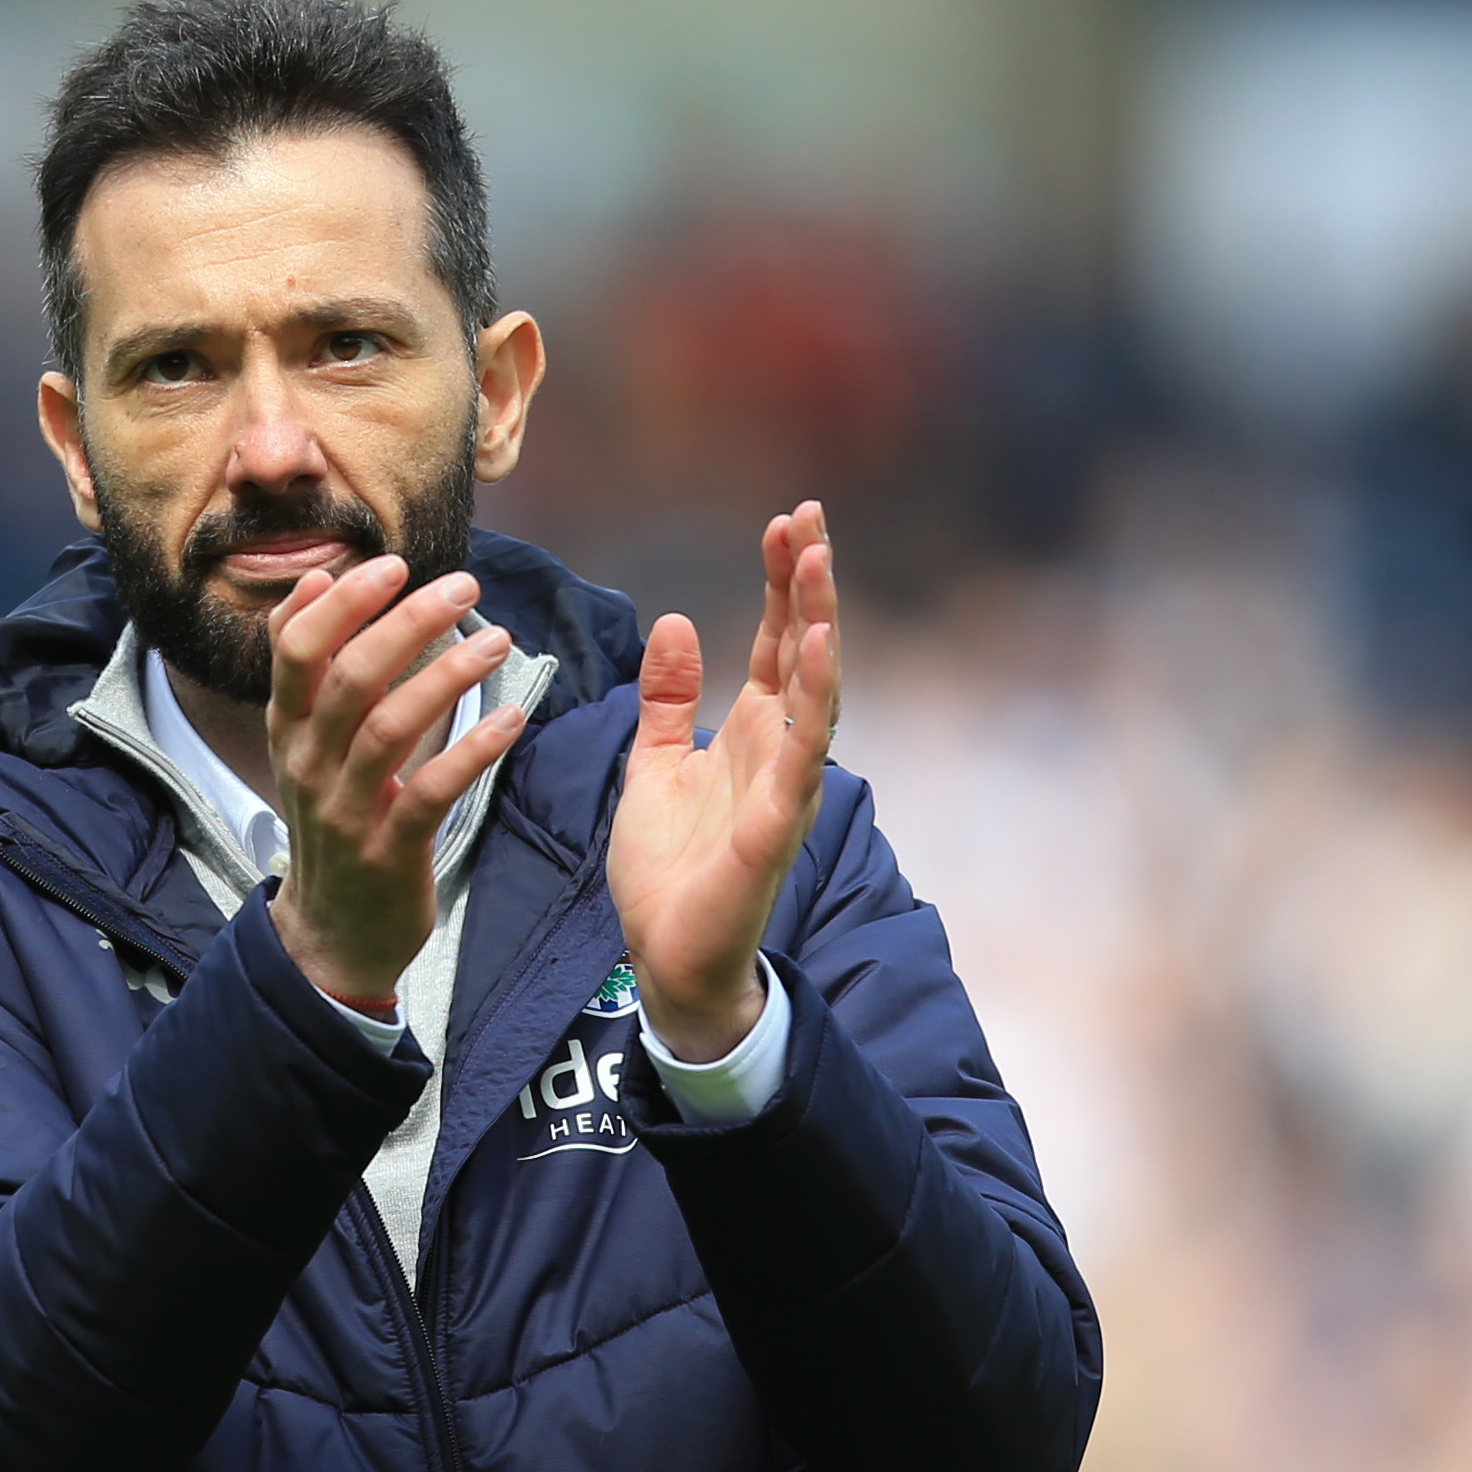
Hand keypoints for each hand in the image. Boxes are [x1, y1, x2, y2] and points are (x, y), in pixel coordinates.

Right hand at [266, 556, 528, 1000]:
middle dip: (406, 623)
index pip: (296, 648)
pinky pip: (431, 792)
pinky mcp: (389, 850)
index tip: (394, 564)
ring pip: (389, 728)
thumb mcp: (305, 741)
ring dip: (447, 676)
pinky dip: (472, 750)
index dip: (344, 601)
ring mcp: (345, 810)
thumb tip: (314, 580)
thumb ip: (310, 666)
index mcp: (288, 728)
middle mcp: (308, 763)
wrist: (331, 931)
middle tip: (463, 588)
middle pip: (348, 677)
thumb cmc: (333, 818)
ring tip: (497, 641)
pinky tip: (511, 719)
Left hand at [607, 501, 839, 1061]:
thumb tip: (674, 621)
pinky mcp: (775, 825)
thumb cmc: (669, 865)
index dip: (781, 583)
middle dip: (808, 585)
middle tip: (809, 519)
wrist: (666, 952)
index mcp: (751, 732)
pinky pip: (801, 754)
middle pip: (802, 651)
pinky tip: (816, 649)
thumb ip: (667, 698)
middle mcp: (779, 750)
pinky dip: (811, 701)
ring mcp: (784, 785)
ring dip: (818, 626)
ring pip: (815, 692)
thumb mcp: (654, 762)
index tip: (784, 523)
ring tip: (818, 562)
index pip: (773, 641)